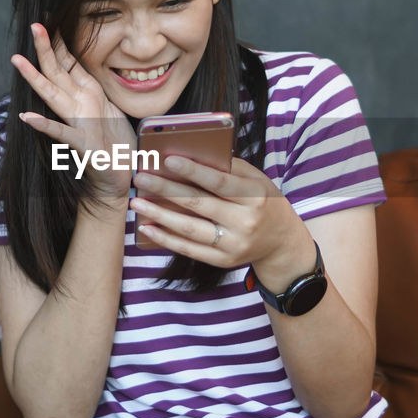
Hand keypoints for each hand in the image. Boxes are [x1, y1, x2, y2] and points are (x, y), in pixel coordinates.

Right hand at [11, 23, 135, 196]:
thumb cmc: (115, 143)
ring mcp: (76, 124)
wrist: (118, 177)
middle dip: (45, 48)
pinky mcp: (80, 144)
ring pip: (54, 94)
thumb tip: (80, 64)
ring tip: (18, 61)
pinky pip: (61, 132)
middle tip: (34, 24)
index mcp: (86, 95)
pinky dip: (44, 124)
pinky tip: (27, 116)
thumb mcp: (109, 106)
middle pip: (57, 72)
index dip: (59, 40)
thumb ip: (92, 87)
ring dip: (36, 78)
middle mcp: (77, 106)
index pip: (68, 62)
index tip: (50, 16)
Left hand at [129, 156, 316, 285]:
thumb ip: (227, 169)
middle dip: (165, 189)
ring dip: (159, 215)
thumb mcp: (255, 180)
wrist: (280, 240)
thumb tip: (188, 156)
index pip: (218, 182)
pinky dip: (166, 238)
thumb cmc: (262, 201)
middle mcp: (245, 222)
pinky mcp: (223, 261)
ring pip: (190, 229)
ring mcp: (233, 244)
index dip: (192, 171)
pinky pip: (189, 250)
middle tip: (141, 178)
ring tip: (137, 202)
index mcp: (254, 196)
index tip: (167, 160)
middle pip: (198, 204)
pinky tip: (148, 227)